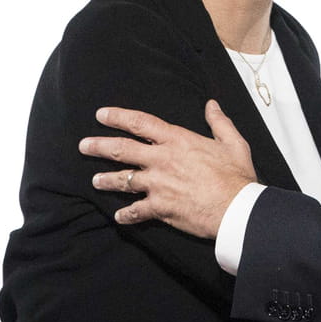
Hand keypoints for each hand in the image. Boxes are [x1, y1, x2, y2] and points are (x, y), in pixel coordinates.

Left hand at [77, 100, 256, 237]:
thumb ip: (219, 122)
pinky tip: (118, 217)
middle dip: (98, 146)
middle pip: (121, 149)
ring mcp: (158, 184)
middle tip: (83, 146)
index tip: (101, 114)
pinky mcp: (160, 207)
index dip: (118, 116)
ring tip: (95, 181)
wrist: (236, 208)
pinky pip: (136, 211)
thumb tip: (212, 105)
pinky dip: (126, 215)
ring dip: (106, 180)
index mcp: (177, 140)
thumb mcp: (233, 143)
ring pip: (122, 180)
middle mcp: (162, 160)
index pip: (141, 123)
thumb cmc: (237, 176)